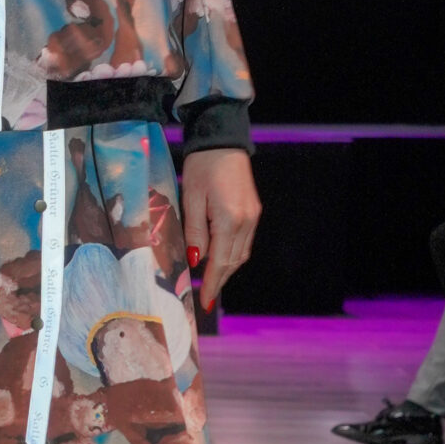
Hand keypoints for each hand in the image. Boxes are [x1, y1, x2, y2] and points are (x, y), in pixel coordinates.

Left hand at [183, 147, 261, 305]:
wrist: (222, 141)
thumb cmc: (201, 167)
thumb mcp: (191, 199)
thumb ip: (194, 231)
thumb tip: (197, 260)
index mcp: (228, 220)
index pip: (220, 262)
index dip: (212, 284)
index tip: (205, 302)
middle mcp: (246, 222)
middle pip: (233, 261)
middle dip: (219, 280)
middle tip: (206, 297)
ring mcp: (253, 216)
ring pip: (241, 254)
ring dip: (227, 269)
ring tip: (211, 282)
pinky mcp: (254, 211)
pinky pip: (245, 241)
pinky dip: (233, 255)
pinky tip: (222, 258)